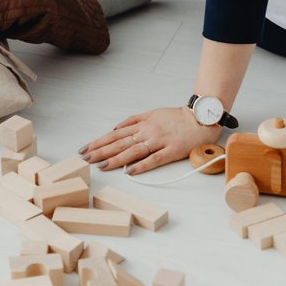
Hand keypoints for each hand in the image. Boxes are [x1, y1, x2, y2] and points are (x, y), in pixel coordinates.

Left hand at [80, 107, 220, 174]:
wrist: (200, 118)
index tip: (86, 149)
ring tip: (101, 165)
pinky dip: (141, 165)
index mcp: (142, 124)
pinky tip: (129, 172)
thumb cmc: (176, 117)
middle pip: (120, 143)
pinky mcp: (172, 151)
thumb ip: (133, 121)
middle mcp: (147, 132)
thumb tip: (116, 129)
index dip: (100, 142)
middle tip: (85, 158)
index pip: (115, 134)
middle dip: (101, 151)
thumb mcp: (152, 113)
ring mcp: (159, 141)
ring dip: (116, 159)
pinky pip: (154, 159)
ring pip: (133, 151)